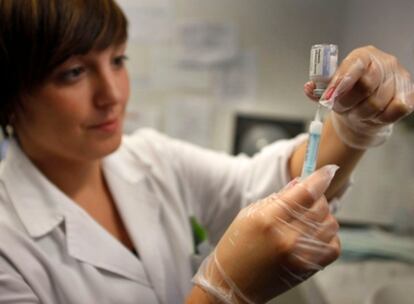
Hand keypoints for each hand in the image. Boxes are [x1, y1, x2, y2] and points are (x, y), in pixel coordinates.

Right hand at [192, 165, 340, 303]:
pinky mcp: (309, 269)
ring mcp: (301, 255)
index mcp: (268, 220)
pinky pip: (334, 246)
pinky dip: (328, 236)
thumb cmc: (237, 247)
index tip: (328, 170)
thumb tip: (301, 182)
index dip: (320, 178)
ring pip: (331, 224)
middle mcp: (288, 237)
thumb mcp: (249, 214)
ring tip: (308, 218)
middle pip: (321, 206)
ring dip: (323, 216)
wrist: (234, 283)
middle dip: (318, 197)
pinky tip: (314, 235)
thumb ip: (277, 198)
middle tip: (308, 198)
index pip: (305, 192)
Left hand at [304, 46, 413, 148]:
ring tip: (355, 112)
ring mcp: (398, 78)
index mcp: (362, 55)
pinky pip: (393, 111)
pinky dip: (378, 118)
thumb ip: (318, 90)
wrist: (364, 113)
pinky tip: (372, 116)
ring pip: (377, 103)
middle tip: (339, 108)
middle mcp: (384, 62)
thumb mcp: (330, 91)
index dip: (342, 80)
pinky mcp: (408, 95)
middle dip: (347, 102)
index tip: (331, 95)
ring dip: (360, 114)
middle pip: (365, 85)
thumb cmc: (347, 97)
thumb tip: (309, 87)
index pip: (355, 63)